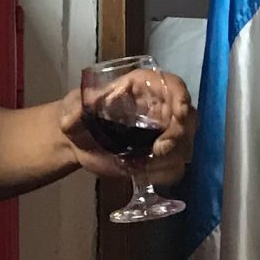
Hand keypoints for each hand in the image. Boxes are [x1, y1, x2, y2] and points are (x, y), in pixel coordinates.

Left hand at [63, 68, 194, 185]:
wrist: (78, 142)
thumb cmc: (80, 115)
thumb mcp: (74, 108)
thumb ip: (74, 111)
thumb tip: (71, 119)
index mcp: (143, 88)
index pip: (173, 85)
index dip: (181, 97)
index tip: (180, 112)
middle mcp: (160, 109)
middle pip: (188, 118)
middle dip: (179, 135)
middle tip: (158, 149)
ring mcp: (163, 134)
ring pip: (185, 145)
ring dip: (170, 158)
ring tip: (143, 165)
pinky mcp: (160, 157)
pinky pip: (175, 167)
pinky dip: (163, 173)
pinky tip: (142, 174)